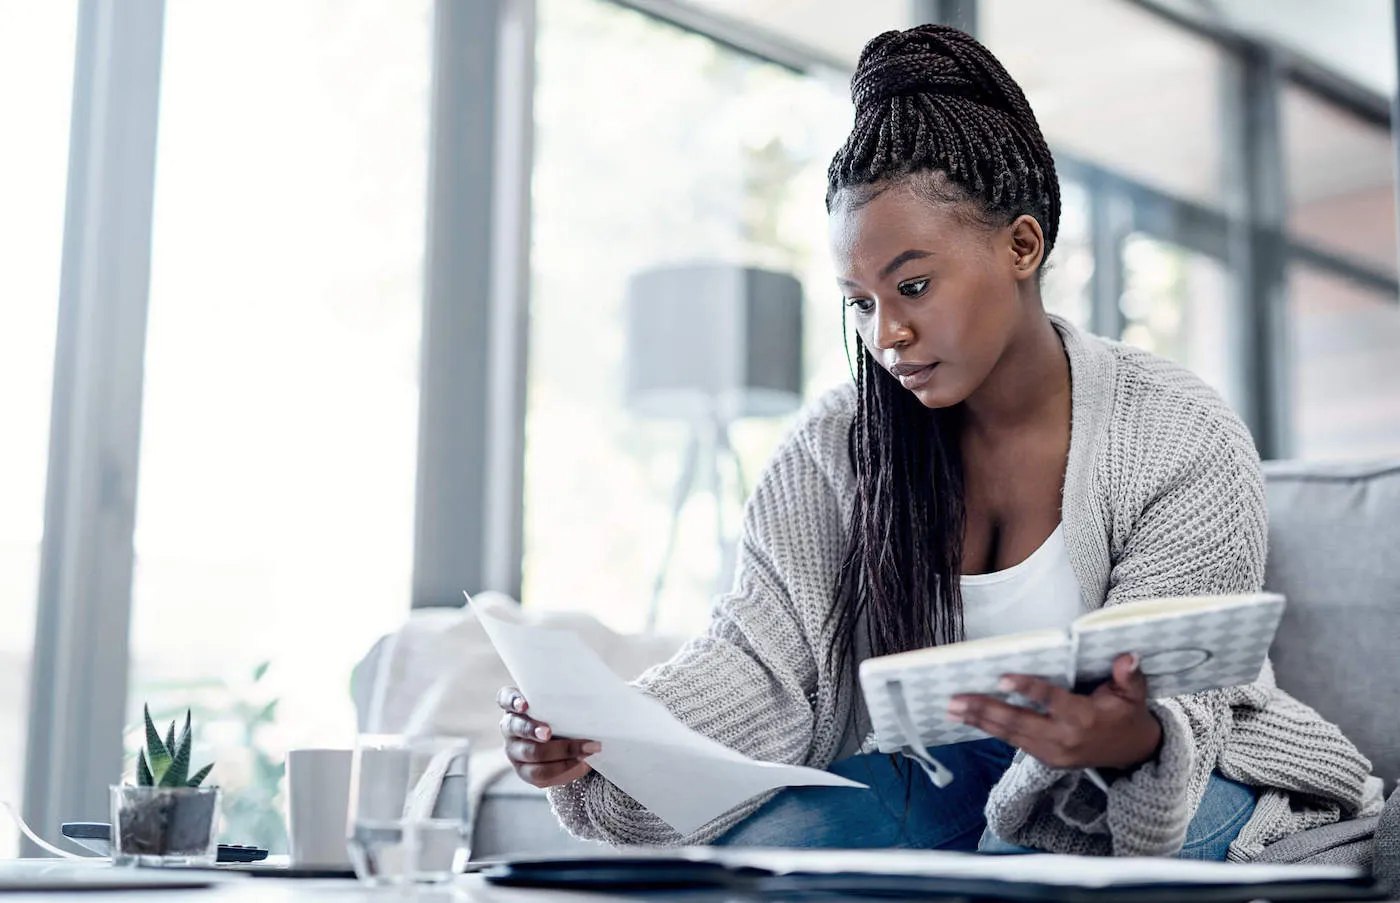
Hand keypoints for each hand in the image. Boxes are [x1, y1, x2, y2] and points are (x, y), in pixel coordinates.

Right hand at [497, 685, 600, 787]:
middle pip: (516, 727)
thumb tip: (592, 702)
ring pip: (530, 753)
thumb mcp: (562, 707)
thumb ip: (566, 703)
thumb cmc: (563, 716)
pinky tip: (581, 762)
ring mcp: (514, 750)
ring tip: (583, 750)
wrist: (566, 744)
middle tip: (549, 732)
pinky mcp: (524, 771)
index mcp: (515, 705)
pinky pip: (540, 773)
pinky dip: (563, 768)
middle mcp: (510, 727)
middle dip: (533, 730)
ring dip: (559, 751)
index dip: (513, 701)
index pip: (506, 698)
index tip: (524, 704)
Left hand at [948, 653, 1162, 770]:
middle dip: (986, 709)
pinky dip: (989, 730)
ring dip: (979, 721)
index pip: (1051, 700)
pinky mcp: (1045, 759)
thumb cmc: (1128, 715)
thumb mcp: (1135, 694)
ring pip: (1010, 734)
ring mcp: (1052, 753)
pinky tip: (968, 719)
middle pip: (1019, 722)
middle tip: (956, 698)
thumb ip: (1128, 676)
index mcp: (1084, 718)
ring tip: (951, 708)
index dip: (1028, 689)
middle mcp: (1064, 738)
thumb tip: (1127, 657)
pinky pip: (1013, 742)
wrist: (1132, 754)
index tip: (1003, 677)